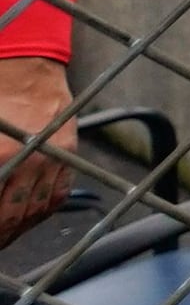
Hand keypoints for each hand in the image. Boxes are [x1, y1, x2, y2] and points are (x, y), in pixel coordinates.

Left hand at [0, 55, 70, 247]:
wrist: (27, 67)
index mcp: (0, 156)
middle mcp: (29, 161)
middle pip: (11, 216)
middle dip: (2, 233)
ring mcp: (52, 159)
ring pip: (36, 210)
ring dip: (19, 229)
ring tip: (7, 237)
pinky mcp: (68, 153)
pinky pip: (58, 193)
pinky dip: (44, 211)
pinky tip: (30, 217)